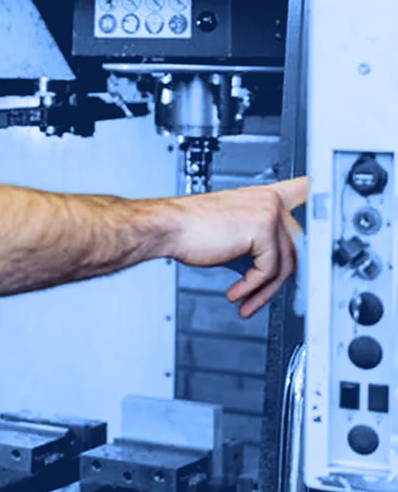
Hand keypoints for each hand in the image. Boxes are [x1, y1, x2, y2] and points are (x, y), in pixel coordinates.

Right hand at [166, 176, 307, 317]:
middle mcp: (268, 200)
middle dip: (279, 278)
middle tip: (263, 296)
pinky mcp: (263, 229)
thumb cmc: (187, 228)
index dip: (319, 199)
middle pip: (296, 245)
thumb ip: (254, 240)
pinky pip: (269, 270)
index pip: (302, 190)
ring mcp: (268, 212)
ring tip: (246, 302)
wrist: (166, 227)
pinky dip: (252, 288)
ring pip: (285, 263)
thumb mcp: (229, 231)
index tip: (325, 211)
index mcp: (261, 196)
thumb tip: (269, 266)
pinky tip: (237, 294)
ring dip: (264, 290)